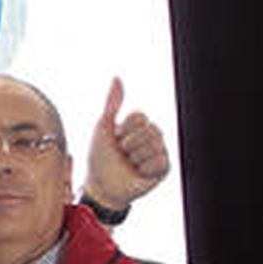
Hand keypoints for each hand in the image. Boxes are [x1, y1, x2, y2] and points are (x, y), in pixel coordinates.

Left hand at [82, 77, 169, 212]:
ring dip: (135, 157)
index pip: (139, 116)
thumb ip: (112, 103)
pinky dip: (144, 168)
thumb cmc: (99, 158)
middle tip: (122, 154)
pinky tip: (138, 172)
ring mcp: (158, 152)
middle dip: (129, 143)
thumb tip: (117, 78)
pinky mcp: (163, 169)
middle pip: (147, 129)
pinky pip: (159, 161)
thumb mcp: (103, 127)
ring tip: (129, 163)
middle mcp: (151, 137)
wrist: (101, 186)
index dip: (124, 129)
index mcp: (138, 126)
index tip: (116, 139)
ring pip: (153, 145)